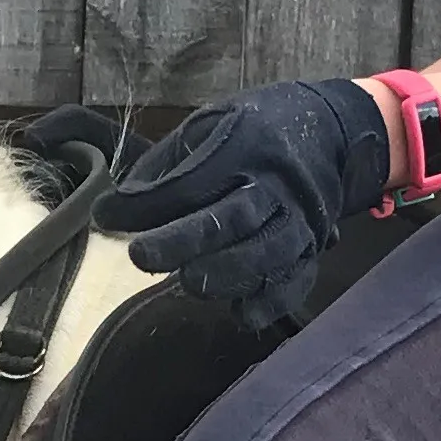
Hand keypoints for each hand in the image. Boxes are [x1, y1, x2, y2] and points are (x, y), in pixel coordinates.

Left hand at [93, 79, 393, 331]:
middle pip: (234, 216)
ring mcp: (300, 219)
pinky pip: (297, 280)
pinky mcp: (314, 248)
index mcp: (246, 144)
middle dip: (187, 240)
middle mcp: (277, 183)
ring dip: (228, 273)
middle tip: (142, 257)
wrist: (334, 133)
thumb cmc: (254, 132)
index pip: (193, 178)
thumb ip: (164, 166)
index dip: (148, 201)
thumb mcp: (209, 126)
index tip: (106, 217)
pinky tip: (241, 314)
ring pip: (268, 252)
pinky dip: (271, 301)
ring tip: (189, 284)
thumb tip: (113, 211)